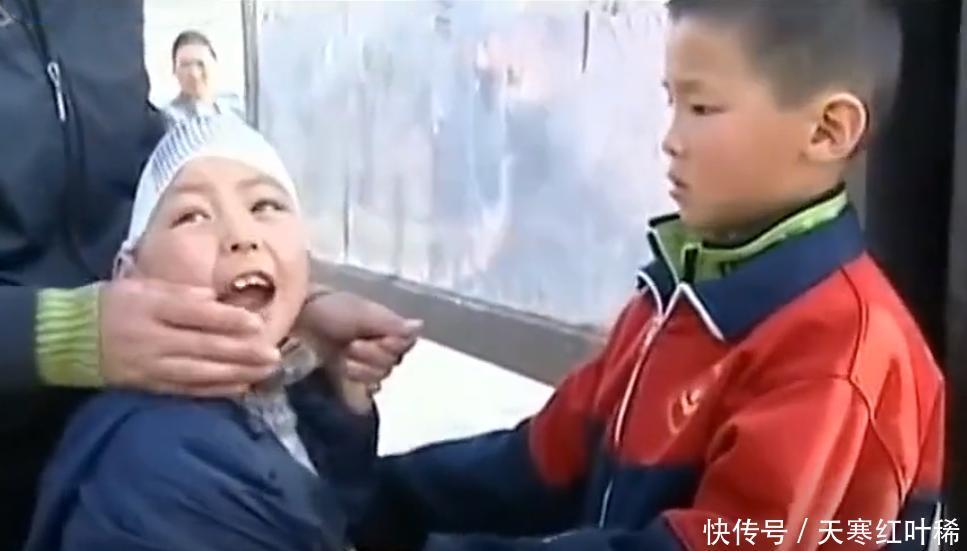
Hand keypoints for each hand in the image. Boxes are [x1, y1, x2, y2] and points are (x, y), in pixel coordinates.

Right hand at [99, 279, 281, 395]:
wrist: (65, 337)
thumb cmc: (111, 303)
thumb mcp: (142, 285)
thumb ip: (179, 291)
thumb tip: (217, 297)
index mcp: (150, 306)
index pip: (193, 313)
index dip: (226, 319)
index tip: (257, 323)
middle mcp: (151, 338)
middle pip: (202, 346)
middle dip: (242, 352)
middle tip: (274, 355)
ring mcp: (149, 366)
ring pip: (199, 372)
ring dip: (236, 373)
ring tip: (266, 371)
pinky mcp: (147, 385)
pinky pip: (185, 390)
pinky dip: (214, 390)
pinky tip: (239, 388)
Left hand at [295, 291, 421, 387]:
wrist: (299, 322)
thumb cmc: (331, 311)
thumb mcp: (362, 313)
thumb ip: (392, 324)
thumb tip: (420, 327)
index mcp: (388, 328)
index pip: (406, 345)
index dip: (392, 345)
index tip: (377, 338)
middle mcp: (382, 347)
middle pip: (392, 364)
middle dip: (371, 356)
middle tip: (351, 345)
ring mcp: (366, 364)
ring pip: (380, 377)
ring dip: (361, 369)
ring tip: (343, 357)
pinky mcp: (351, 380)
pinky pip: (367, 391)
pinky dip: (359, 386)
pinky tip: (346, 376)